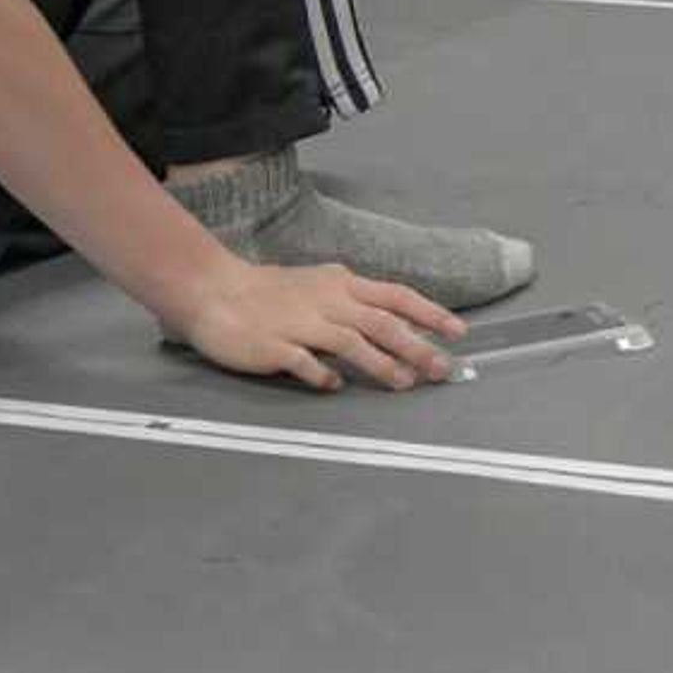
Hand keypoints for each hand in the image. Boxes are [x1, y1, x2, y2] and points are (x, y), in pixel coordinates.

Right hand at [169, 256, 462, 392]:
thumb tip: (393, 326)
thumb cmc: (270, 292)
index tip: (458, 331)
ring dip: (381, 363)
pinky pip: (305, 363)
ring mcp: (301, 322)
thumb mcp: (320, 286)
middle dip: (417, 346)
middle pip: (381, 322)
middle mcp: (328, 300)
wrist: (214, 290)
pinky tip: (336, 387)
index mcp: (342, 284)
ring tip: (405, 383)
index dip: (429, 312)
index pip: (396, 296)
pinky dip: (322, 375)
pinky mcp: (274, 345)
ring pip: (351, 341)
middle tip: (442, 368)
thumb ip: (354, 303)